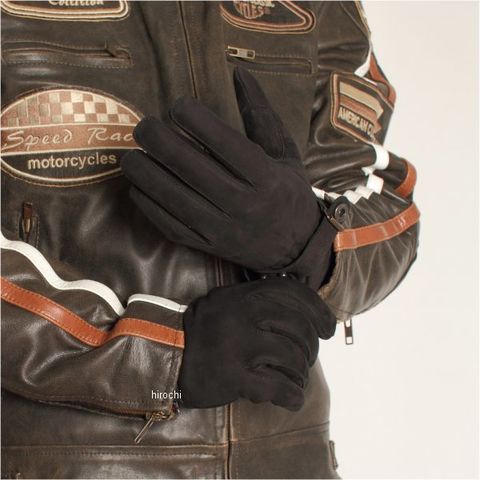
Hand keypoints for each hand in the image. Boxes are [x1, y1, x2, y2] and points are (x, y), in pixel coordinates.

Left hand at [121, 68, 335, 287]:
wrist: (297, 247)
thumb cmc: (289, 193)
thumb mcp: (284, 153)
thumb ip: (261, 114)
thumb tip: (238, 72)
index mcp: (267, 177)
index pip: (225, 143)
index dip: (195, 119)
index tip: (178, 106)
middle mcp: (245, 204)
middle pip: (193, 168)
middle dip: (160, 142)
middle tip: (143, 126)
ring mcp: (225, 229)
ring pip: (176, 199)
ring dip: (146, 174)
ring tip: (132, 155)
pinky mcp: (210, 246)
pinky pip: (173, 226)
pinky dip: (150, 207)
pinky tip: (138, 189)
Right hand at [178, 278, 335, 409]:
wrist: (165, 353)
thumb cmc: (205, 330)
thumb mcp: (230, 302)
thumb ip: (262, 302)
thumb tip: (308, 313)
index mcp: (245, 295)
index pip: (295, 294)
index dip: (319, 311)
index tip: (329, 329)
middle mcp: (244, 315)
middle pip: (300, 328)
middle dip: (311, 347)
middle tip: (307, 358)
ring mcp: (238, 345)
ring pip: (293, 358)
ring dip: (301, 373)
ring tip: (295, 378)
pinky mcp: (233, 376)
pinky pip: (278, 388)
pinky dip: (293, 396)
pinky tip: (293, 399)